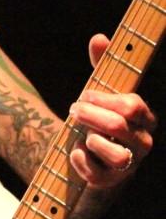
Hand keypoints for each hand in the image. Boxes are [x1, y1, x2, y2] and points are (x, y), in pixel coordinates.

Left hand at [68, 33, 156, 188]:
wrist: (87, 157)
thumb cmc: (97, 119)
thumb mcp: (99, 92)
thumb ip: (101, 66)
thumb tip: (99, 38)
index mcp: (144, 118)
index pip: (132, 104)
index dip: (103, 98)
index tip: (84, 94)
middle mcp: (143, 142)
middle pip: (118, 125)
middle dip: (90, 114)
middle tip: (73, 110)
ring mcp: (128, 164)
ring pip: (115, 154)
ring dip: (90, 140)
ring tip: (81, 134)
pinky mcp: (108, 181)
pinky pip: (95, 173)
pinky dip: (80, 160)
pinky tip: (76, 151)